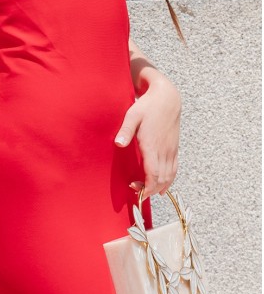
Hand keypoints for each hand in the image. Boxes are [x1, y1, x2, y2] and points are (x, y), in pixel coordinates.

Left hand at [114, 75, 180, 197]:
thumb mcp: (132, 115)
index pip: (153, 173)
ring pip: (169, 176)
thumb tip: (118, 144)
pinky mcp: (175, 148)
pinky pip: (174, 169)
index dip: (147, 187)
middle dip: (150, 190)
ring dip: (159, 187)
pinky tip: (162, 186)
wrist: (167, 98)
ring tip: (147, 191)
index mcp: (152, 144)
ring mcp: (171, 150)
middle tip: (136, 191)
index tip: (139, 194)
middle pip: (161, 179)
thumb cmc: (147, 106)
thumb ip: (125, 131)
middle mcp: (164, 150)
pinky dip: (169, 180)